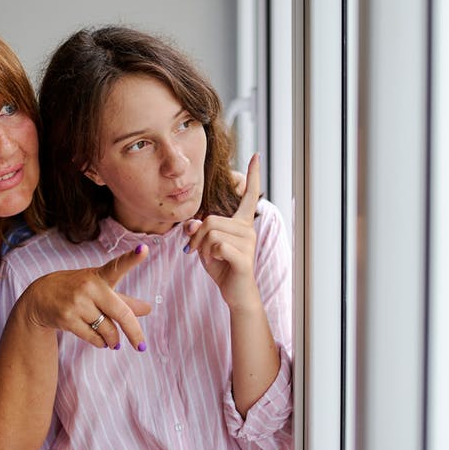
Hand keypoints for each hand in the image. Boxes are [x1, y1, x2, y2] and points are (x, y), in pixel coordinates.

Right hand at [16, 244, 151, 349]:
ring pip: (107, 329)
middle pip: (120, 313)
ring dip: (113, 340)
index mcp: (100, 276)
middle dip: (134, 332)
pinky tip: (101, 342)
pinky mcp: (67, 319)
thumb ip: (124, 300)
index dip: (132, 258)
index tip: (144, 249)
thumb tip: (148, 309)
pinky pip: (93, 338)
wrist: (40, 296)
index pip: (118, 266)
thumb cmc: (77, 290)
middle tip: (141, 346)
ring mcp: (77, 303)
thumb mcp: (100, 289)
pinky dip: (101, 343)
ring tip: (114, 342)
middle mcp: (89, 287)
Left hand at [183, 153, 261, 302]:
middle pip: (211, 220)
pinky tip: (218, 263)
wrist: (236, 293)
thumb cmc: (222, 266)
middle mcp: (248, 229)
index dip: (252, 176)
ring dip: (202, 248)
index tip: (257, 156)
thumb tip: (191, 224)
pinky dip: (209, 255)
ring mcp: (248, 243)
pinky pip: (218, 246)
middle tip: (195, 251)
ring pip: (211, 233)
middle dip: (197, 237)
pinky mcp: (244, 257)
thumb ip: (198, 231)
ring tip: (210, 258)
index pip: (249, 196)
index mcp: (241, 223)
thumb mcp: (205, 246)